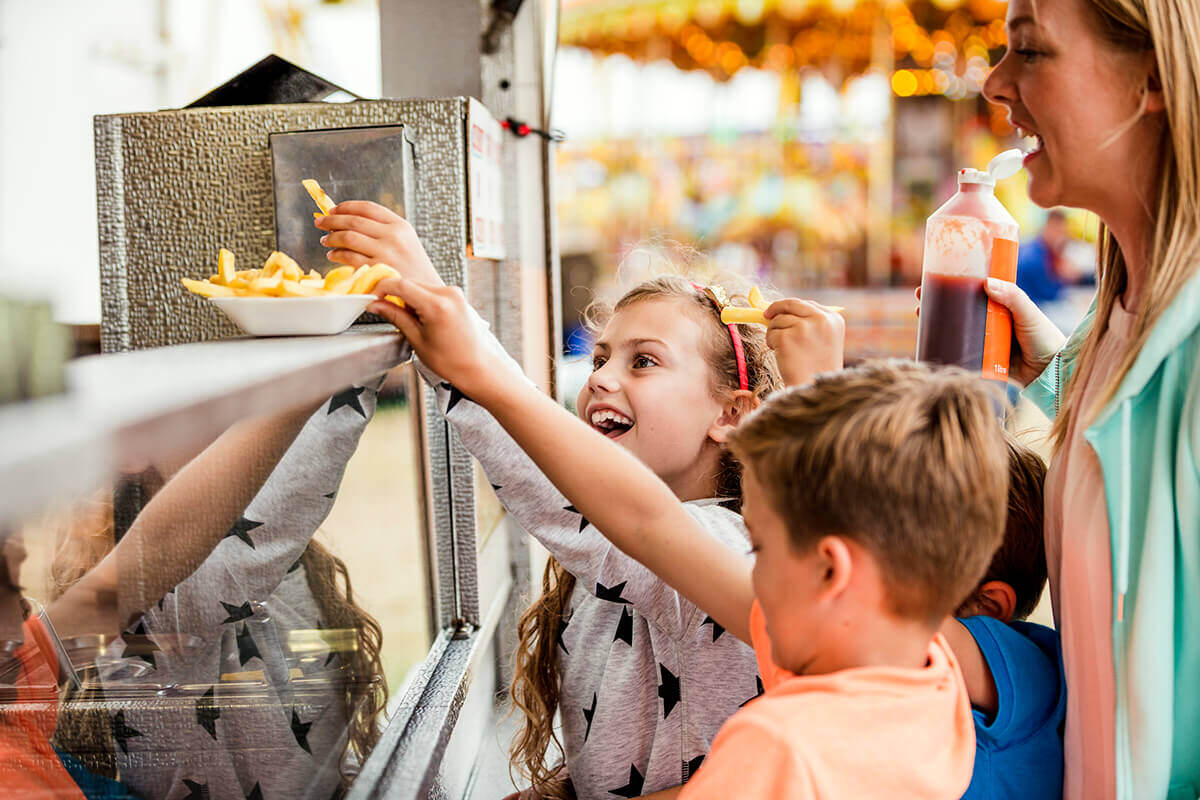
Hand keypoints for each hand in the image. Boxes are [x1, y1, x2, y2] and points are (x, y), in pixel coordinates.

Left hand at [314, 201, 441, 284]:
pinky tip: (333, 255)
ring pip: (348, 236)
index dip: (346, 206)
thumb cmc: (414, 271)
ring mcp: (385, 252)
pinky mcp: (376, 269)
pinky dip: (337, 254)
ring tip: (325, 240)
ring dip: (332, 237)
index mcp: (401, 225)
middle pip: (354, 220)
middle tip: (321, 223)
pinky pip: (349, 256)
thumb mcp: (407, 243)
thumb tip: (350, 221)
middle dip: (332, 220)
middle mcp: (394, 236)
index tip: (334, 209)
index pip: (368, 208)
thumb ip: (385, 231)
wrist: (426, 293)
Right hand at [368, 276, 510, 397]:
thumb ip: (395, 316)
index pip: (400, 284)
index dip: (381, 289)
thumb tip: (376, 305)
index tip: (372, 297)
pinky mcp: (457, 295)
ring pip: (419, 285)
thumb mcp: (416, 339)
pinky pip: (430, 290)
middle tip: (385, 311)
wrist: (477, 366)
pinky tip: (422, 317)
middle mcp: (448, 293)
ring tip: (410, 321)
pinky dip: (420, 299)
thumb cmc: (451, 360)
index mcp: (437, 305)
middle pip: (409, 283)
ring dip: (408, 298)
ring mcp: (454, 293)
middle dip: (394, 295)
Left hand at [764, 298, 844, 386]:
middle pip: (791, 304)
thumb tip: (780, 311)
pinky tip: (781, 354)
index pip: (807, 304)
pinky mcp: (787, 337)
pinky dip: (771, 343)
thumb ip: (808, 324)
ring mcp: (804, 327)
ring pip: (778, 319)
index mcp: (833, 319)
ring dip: (774, 333)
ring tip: (784, 350)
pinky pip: (771, 333)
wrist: (814, 390)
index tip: (779, 310)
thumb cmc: (817, 369)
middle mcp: (821, 320)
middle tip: (766, 315)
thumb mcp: (823, 341)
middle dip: (776, 308)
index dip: (790, 306)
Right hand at [914, 281, 1064, 387]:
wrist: (1050, 371)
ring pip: (955, 329)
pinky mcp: (979, 360)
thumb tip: (986, 282)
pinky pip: (959, 351)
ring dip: (936, 322)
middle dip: (938, 301)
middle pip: (959, 309)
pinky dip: (944, 346)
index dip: (956, 283)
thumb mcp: (1028, 313)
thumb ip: (1012, 297)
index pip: (974, 290)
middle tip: (920, 296)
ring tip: (920, 314)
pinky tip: (929, 341)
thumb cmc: (1045, 338)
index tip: (937, 276)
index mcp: (1001, 306)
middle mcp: (989, 322)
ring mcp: (983, 341)